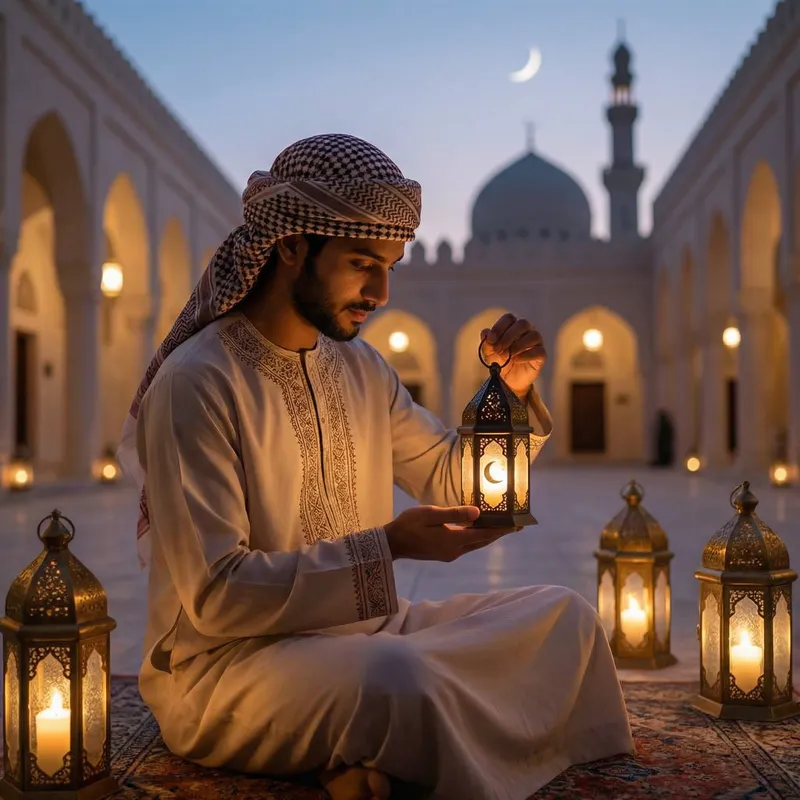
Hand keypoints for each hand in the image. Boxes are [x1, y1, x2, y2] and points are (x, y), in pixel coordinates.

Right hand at [383, 505, 520, 561]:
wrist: (392, 543)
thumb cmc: (409, 525)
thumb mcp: (431, 514)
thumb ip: (454, 513)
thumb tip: (478, 512)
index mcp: (453, 540)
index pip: (484, 534)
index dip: (501, 529)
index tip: (516, 525)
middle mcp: (455, 551)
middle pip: (483, 541)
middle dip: (500, 533)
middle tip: (516, 526)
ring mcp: (449, 554)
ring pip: (475, 544)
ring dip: (489, 536)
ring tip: (502, 528)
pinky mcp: (444, 554)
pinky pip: (467, 545)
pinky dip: (477, 537)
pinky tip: (478, 530)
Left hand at [480, 313, 546, 397]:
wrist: (508, 380)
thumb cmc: (500, 361)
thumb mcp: (489, 353)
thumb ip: (486, 343)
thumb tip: (485, 332)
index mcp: (513, 326)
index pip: (509, 318)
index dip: (499, 327)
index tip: (490, 339)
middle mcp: (527, 331)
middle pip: (523, 323)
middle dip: (508, 336)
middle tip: (498, 349)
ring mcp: (536, 342)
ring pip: (534, 335)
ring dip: (518, 345)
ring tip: (507, 356)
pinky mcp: (541, 355)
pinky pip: (539, 351)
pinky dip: (526, 355)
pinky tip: (516, 360)